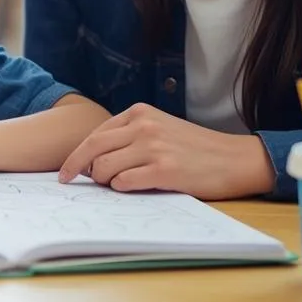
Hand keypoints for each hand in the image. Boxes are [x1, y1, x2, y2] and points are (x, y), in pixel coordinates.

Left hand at [58, 103, 274, 200]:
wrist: (235, 159)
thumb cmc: (195, 148)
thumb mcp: (161, 128)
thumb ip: (131, 136)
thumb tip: (95, 160)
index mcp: (141, 113)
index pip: (96, 134)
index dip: (76, 154)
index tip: (66, 171)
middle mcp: (144, 126)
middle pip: (93, 148)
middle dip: (75, 167)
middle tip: (67, 181)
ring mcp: (154, 147)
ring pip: (105, 168)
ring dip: (103, 181)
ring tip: (116, 185)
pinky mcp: (164, 171)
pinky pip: (125, 183)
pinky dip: (121, 188)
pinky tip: (132, 188)